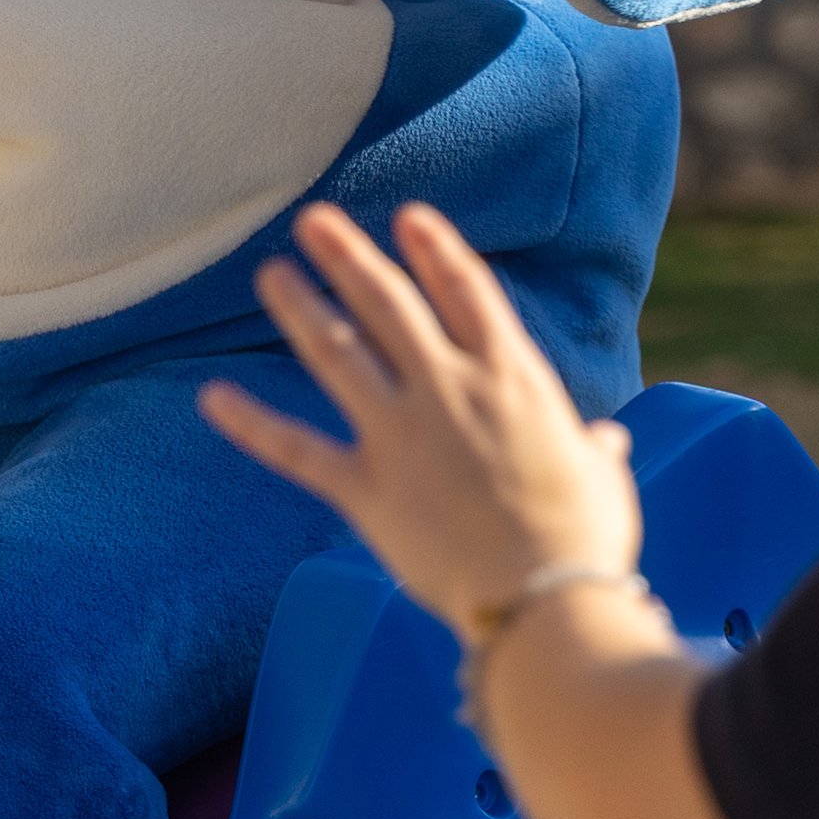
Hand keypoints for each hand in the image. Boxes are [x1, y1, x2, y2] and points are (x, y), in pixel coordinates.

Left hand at [201, 203, 644, 631]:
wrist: (544, 600)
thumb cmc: (586, 540)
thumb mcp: (603, 480)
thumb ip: (595, 450)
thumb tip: (605, 445)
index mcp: (513, 376)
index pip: (466, 290)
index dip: (436, 249)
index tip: (408, 218)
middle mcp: (450, 389)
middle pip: (389, 303)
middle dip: (349, 257)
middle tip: (313, 220)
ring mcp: (402, 434)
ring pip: (338, 353)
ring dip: (300, 308)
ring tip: (271, 273)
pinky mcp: (366, 489)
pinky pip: (297, 449)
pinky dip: (251, 423)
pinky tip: (212, 398)